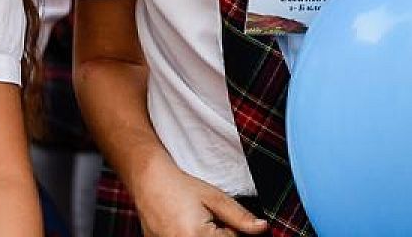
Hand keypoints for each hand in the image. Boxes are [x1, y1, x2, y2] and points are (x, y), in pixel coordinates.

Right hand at [132, 157, 268, 236]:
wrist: (148, 180)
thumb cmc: (181, 187)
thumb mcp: (214, 198)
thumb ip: (240, 217)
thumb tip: (263, 229)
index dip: (232, 231)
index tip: (222, 218)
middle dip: (218, 234)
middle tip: (208, 220)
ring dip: (203, 236)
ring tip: (195, 223)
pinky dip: (187, 236)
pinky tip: (183, 227)